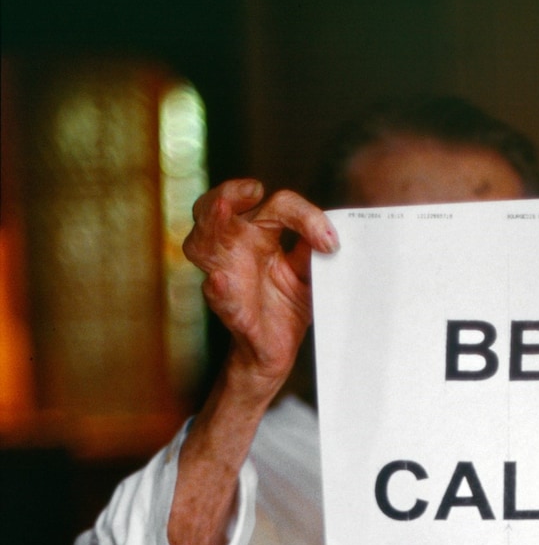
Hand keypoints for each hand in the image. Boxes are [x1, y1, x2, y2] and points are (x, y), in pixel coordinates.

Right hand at [183, 179, 338, 396]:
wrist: (275, 353)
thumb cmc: (285, 308)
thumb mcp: (308, 275)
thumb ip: (312, 251)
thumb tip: (330, 231)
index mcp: (258, 235)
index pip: (276, 207)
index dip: (303, 216)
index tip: (329, 241)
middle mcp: (236, 250)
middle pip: (216, 208)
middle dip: (228, 193)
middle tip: (253, 191)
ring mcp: (228, 278)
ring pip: (202, 244)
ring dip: (211, 225)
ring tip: (221, 209)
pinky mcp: (232, 311)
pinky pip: (219, 297)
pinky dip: (219, 288)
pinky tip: (220, 279)